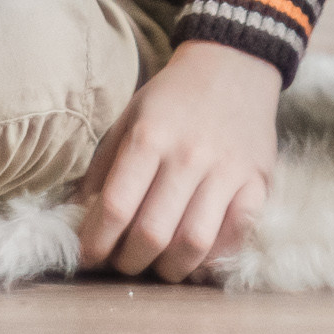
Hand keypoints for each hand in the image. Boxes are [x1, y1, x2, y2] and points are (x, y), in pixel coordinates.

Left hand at [76, 39, 280, 281]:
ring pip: (194, 243)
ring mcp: (227, 170)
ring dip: (169, 268)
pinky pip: (237, 235)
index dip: (95, 244)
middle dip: (129, 262)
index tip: (88, 255)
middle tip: (124, 260)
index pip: (116, 208)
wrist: (234, 65)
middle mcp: (189, 154)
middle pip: (152, 234)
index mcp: (149, 136)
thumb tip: (75, 221)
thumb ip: (102, 171)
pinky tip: (199, 252)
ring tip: (159, 263)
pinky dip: (214, 256)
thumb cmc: (173, 98)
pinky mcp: (258, 181)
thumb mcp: (128, 119)